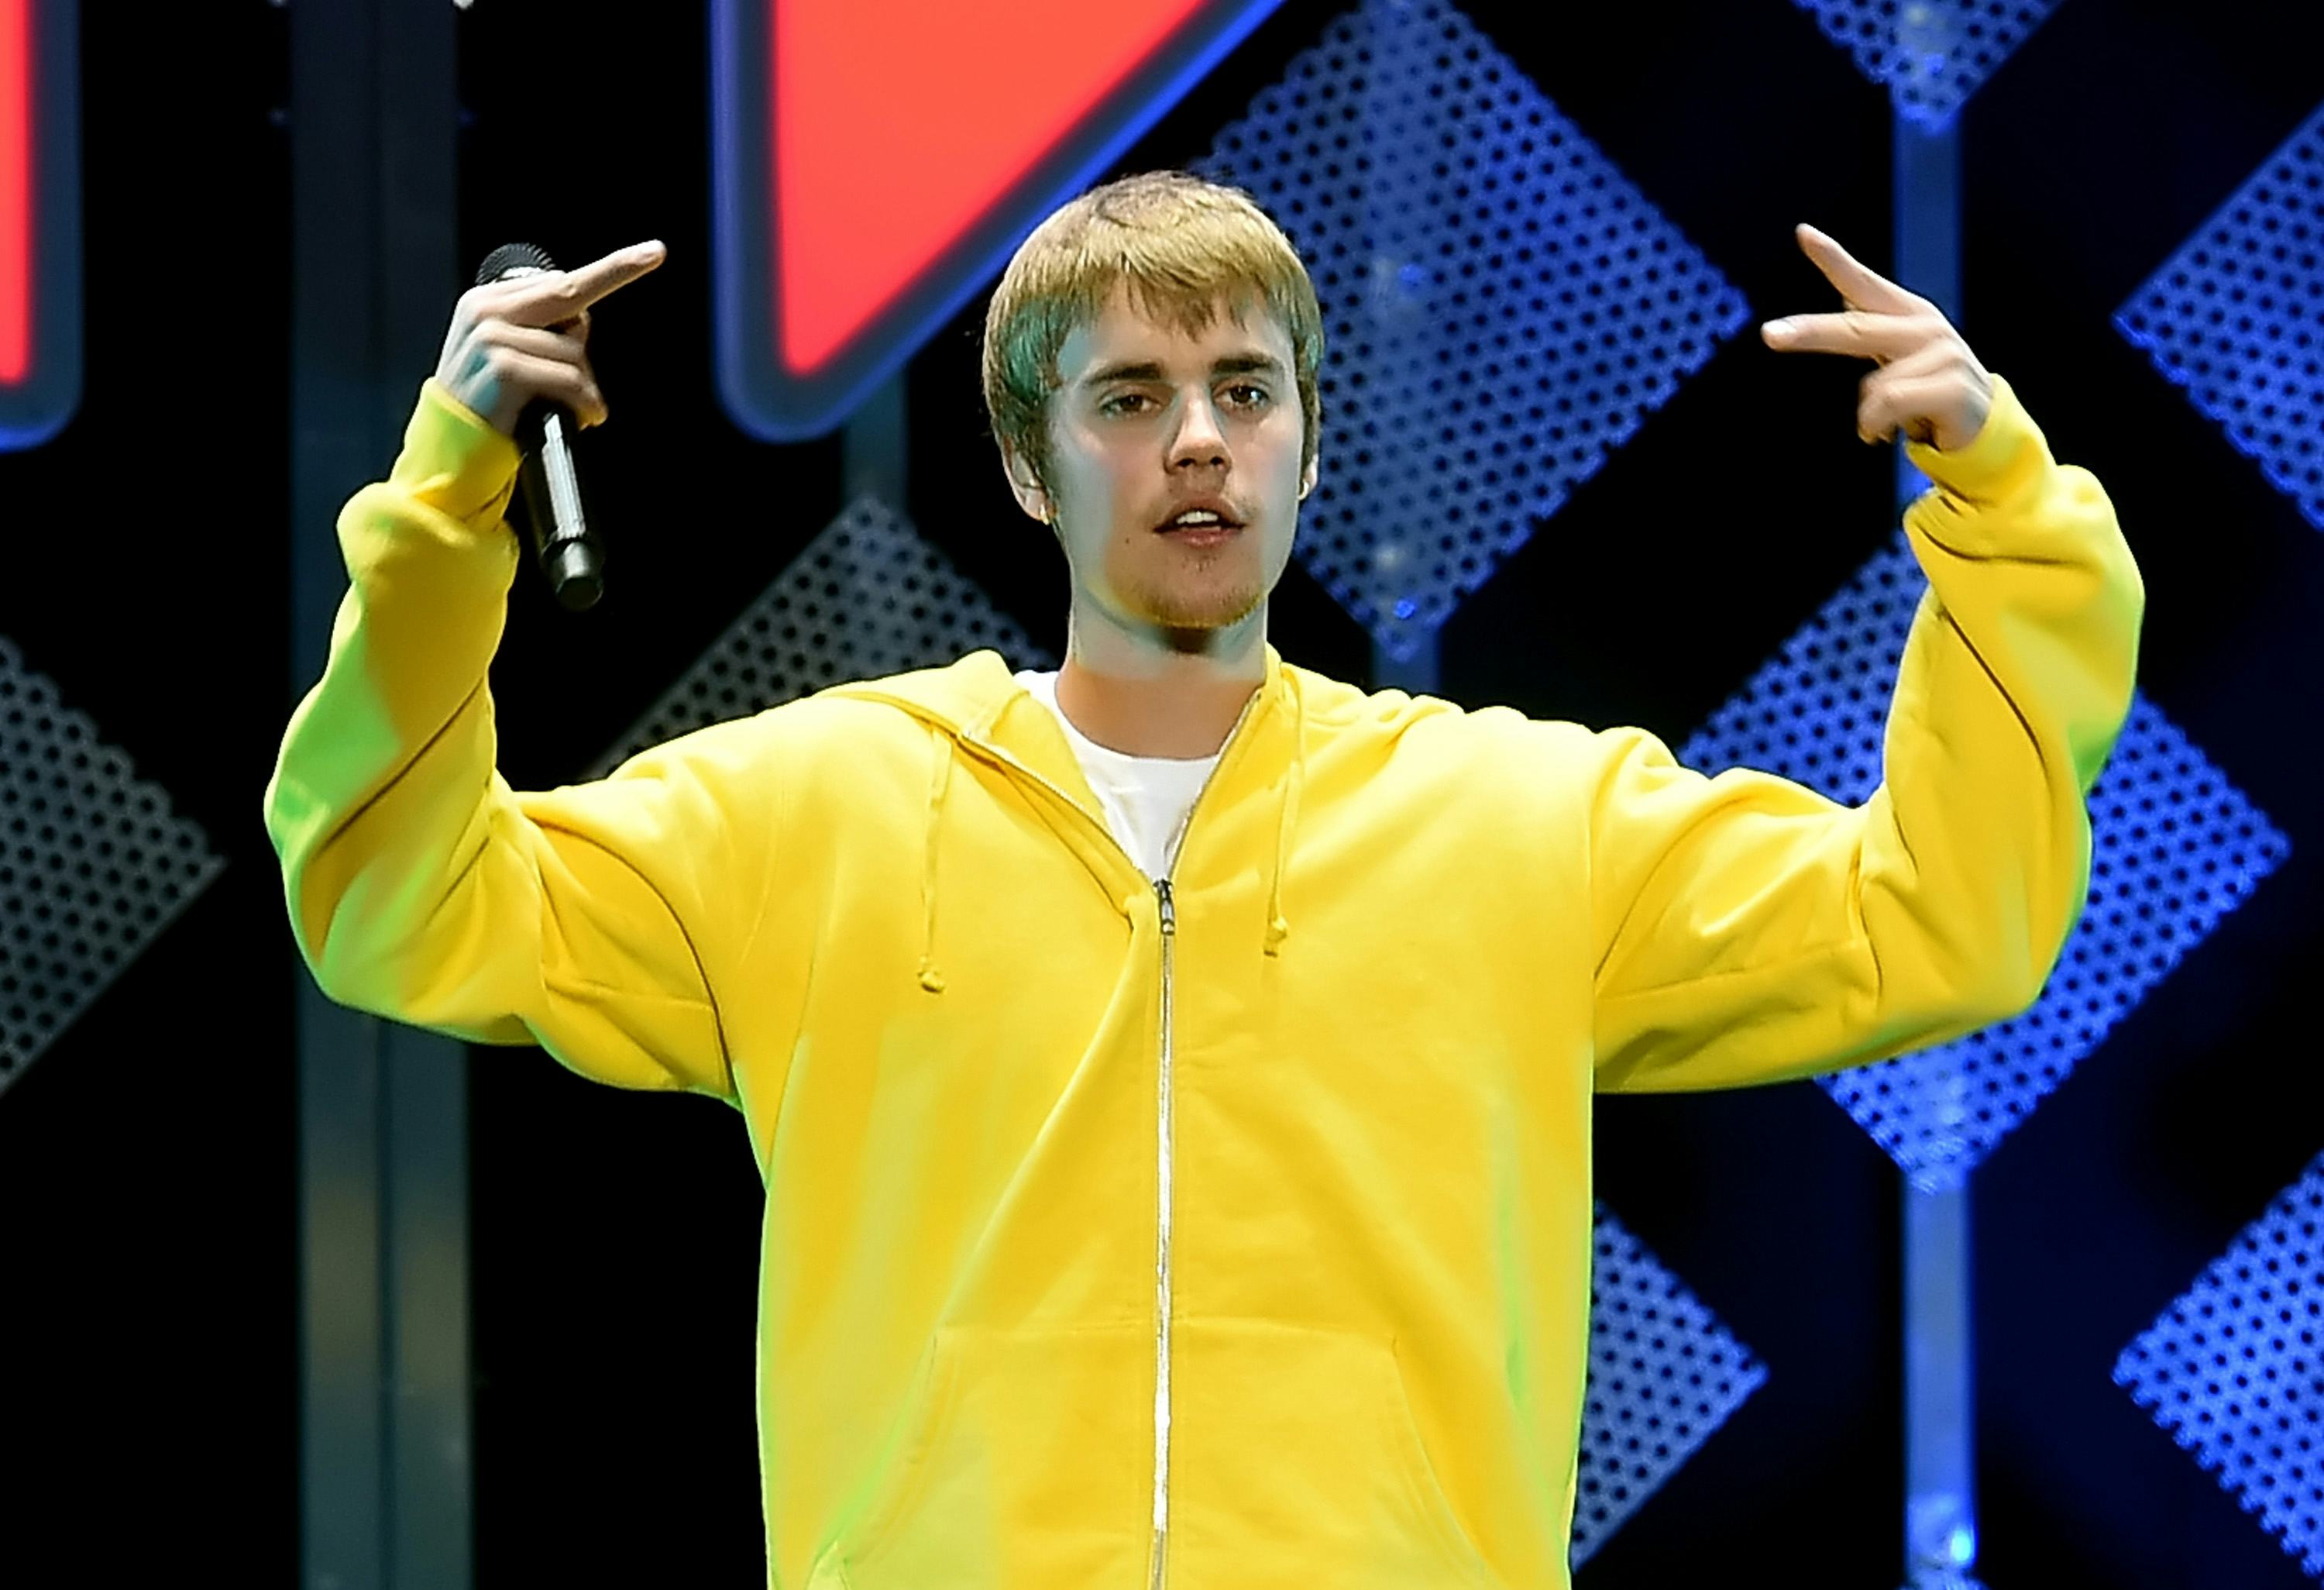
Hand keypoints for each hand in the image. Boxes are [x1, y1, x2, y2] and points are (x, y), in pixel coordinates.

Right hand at [433, 239, 666, 436]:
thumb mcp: (505, 353)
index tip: (653, 254)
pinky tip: (583, 417)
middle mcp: (486, 311)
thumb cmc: (490, 404)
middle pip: (570, 295)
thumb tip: (581, 318)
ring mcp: (491, 337)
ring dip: (584, 386)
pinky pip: (569, 380)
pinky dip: (584, 403)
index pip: (560, 281)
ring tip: (572, 407)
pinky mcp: (503, 368)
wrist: (453, 449)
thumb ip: (537, 326)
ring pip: (574, 350)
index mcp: (488, 301)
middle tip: (601, 362)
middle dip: (603, 306)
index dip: (612, 270)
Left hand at [1759, 224, 1992, 451]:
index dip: (1834, 258)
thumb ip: (1872, 330)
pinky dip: (1875, 427)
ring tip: (1882, 423)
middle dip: (1810, 332)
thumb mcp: (1899, 356)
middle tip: (1770, 335)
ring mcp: (1943, 355)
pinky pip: (1889, 406)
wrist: (1981, 425)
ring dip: (1866, 415)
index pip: (1864, 283)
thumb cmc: (1930, 388)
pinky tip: (1885, 434)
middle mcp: (1925, 326)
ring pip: (1872, 386)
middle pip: (1854, 329)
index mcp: (1908, 313)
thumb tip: (1845, 299)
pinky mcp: (1953, 387)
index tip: (1803, 234)